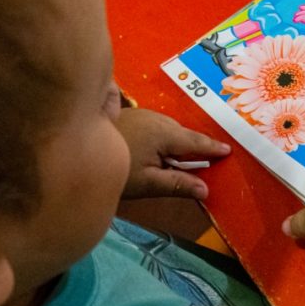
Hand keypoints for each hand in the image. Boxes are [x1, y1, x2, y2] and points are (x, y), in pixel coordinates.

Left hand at [115, 108, 229, 199]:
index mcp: (165, 134)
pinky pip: (157, 126)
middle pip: (184, 134)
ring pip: (170, 129)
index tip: (228, 150)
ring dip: (178, 141)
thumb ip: (177, 185)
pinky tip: (157, 149)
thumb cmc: (116, 169)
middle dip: (195, 145)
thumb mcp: (148, 183)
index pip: (196, 141)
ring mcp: (143, 114)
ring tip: (184, 156)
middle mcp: (158, 119)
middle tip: (209, 157)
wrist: (75, 146)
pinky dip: (164, 137)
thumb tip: (206, 191)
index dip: (213, 148)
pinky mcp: (131, 116)